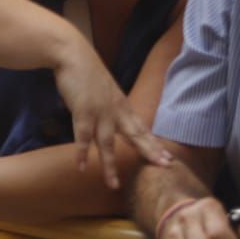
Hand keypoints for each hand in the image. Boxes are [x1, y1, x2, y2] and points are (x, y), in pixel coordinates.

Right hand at [51, 36, 172, 187]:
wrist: (72, 53)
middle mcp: (115, 111)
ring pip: (108, 144)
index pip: (141, 128)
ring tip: (113, 185)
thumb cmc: (85, 70)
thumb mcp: (104, 88)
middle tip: (164, 167)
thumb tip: (111, 113)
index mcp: (121, 105)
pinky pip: (83, 137)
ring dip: (110, 165)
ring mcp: (100, 112)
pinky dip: (82, 153)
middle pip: (135, 136)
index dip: (153, 143)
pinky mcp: (83, 112)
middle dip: (149, 152)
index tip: (167, 157)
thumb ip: (109, 102)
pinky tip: (81, 167)